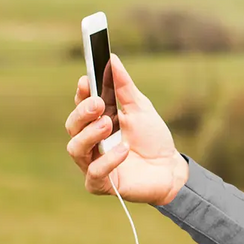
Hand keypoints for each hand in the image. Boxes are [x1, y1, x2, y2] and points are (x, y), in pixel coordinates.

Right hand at [64, 54, 188, 204]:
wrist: (171, 170)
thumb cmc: (153, 139)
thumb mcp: (141, 109)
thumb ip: (125, 87)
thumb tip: (112, 59)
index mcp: (96, 122)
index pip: (81, 106)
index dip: (82, 94)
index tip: (87, 80)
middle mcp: (89, 142)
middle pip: (72, 125)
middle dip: (83, 113)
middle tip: (99, 103)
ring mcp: (92, 163)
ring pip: (75, 148)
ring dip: (90, 134)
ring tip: (108, 124)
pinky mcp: (101, 184)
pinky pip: (95, 172)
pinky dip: (108, 160)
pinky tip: (124, 150)